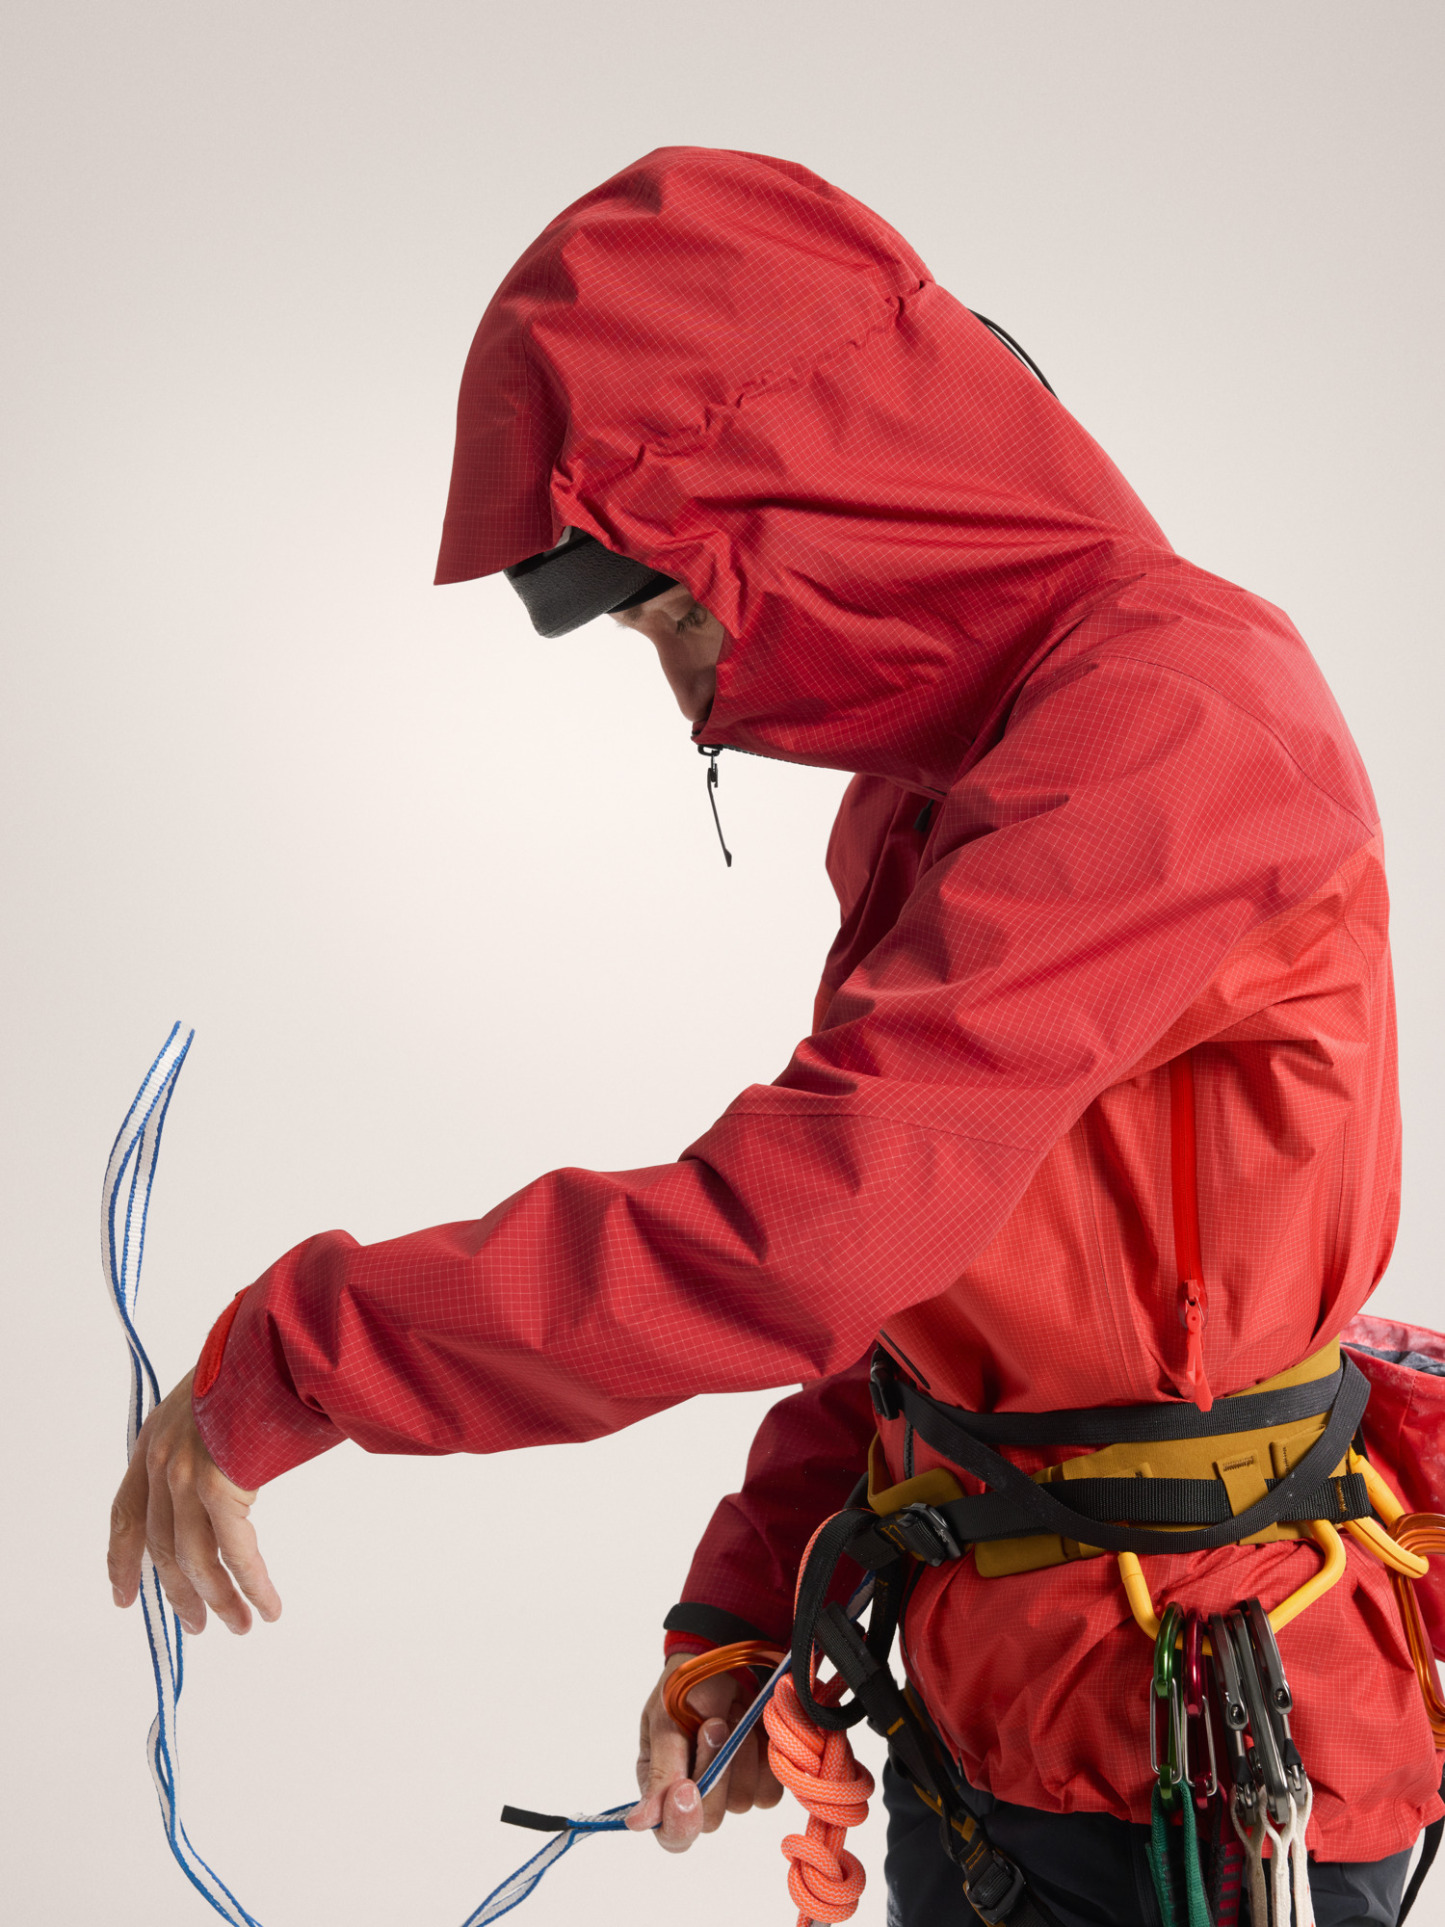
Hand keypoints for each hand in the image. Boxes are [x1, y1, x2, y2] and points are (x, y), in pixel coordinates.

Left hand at [107, 1370, 280, 1635]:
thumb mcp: (213, 1403)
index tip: (123, 1597)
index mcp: (154, 1439)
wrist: (276, 1341)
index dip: (122, 1560)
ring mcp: (185, 1474)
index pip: (125, 1514)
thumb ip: (206, 1443)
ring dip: (219, 1598)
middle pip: (162, 1546)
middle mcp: (161, 1460)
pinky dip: (253, 1585)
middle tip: (200, 1625)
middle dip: (181, 1592)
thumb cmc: (260, 1365)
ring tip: (240, 1625)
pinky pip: (235, 1552)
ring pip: (195, 1558)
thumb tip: (225, 1484)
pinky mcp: (218, 1486)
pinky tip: (267, 1606)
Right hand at [626, 1653, 782, 1850]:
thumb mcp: (666, 1720)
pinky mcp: (763, 1779)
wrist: (727, 1653)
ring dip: (739, 1754)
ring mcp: (733, 1789)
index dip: (680, 1822)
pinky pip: (770, 1789)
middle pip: (710, 1820)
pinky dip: (764, 1757)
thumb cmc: (687, 1685)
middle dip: (714, 1769)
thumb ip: (660, 1772)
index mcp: (663, 1787)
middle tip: (714, 1724)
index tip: (686, 1789)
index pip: (672, 1834)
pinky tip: (753, 1728)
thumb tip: (639, 1822)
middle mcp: (698, 1796)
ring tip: (732, 1715)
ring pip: (743, 1801)